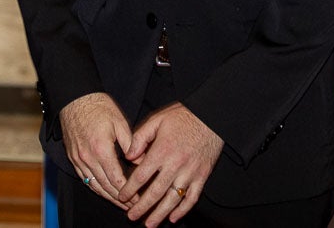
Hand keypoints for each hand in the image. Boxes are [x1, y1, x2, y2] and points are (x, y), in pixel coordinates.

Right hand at [59, 92, 133, 205]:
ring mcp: (78, 159)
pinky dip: (96, 188)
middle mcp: (87, 158)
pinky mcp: (73, 157)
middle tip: (133, 207)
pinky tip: (105, 192)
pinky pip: (84, 178)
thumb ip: (131, 144)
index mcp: (101, 150)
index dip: (128, 192)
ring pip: (94, 185)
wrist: (74, 97)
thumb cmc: (98, 106)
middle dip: (120, 199)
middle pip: (105, 187)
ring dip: (108, 197)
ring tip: (121, 204)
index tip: (139, 198)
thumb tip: (142, 161)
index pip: (116, 179)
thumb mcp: (120, 122)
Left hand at [118, 103, 221, 224]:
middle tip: (131, 217)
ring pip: (173, 199)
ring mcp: (190, 172)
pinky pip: (192, 197)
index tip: (122, 196)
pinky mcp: (202, 176)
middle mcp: (175, 164)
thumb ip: (140, 137)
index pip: (142, 176)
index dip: (130, 189)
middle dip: (142, 207)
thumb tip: (129, 156)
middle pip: (155, 192)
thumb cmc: (183, 116)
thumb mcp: (157, 120)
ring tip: (149, 224)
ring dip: (160, 214)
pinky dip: (183, 210)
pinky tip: (174, 217)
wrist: (211, 116)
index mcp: (162, 151)